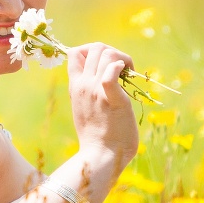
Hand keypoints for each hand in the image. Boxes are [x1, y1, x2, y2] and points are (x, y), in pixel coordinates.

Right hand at [66, 43, 138, 161]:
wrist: (100, 155)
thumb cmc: (96, 135)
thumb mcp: (83, 107)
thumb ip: (87, 91)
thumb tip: (101, 77)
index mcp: (75, 86)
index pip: (74, 52)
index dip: (91, 50)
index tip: (104, 64)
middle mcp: (83, 85)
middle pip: (94, 47)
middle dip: (111, 52)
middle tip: (122, 69)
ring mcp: (96, 91)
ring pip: (106, 54)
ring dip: (122, 58)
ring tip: (129, 74)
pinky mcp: (112, 99)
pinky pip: (111, 73)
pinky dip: (121, 67)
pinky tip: (128, 75)